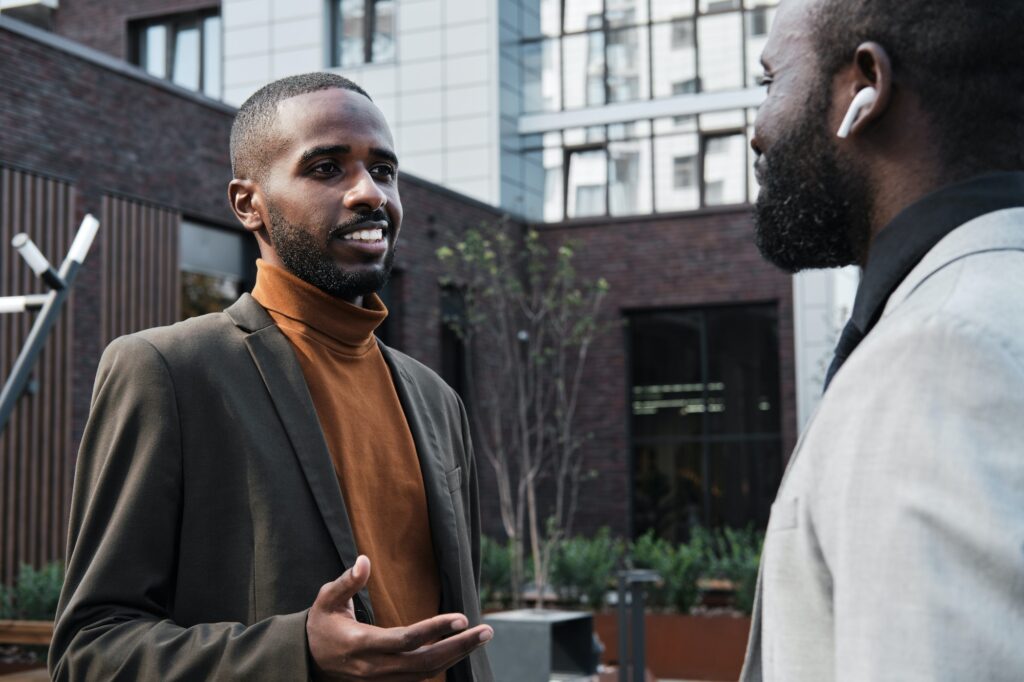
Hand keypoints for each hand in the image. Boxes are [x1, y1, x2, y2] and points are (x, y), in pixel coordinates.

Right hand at [307, 555, 492, 680]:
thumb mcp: (326, 599)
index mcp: (361, 644)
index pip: (406, 640)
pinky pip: (421, 676)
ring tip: (481, 636)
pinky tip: (461, 648)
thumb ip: (346, 582)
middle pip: (425, 662)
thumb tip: (364, 560)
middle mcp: (375, 667)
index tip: (461, 617)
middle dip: (459, 647)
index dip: (435, 630)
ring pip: (427, 672)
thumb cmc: (321, 625)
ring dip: (457, 655)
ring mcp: (382, 679)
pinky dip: (443, 663)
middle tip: (487, 630)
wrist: (308, 661)